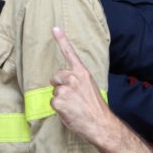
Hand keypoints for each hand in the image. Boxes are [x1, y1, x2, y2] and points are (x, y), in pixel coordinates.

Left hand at [49, 27, 112, 141]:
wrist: (99, 123)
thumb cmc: (95, 108)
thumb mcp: (90, 87)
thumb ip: (78, 81)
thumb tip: (65, 83)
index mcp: (82, 73)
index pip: (70, 53)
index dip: (62, 40)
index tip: (55, 28)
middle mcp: (73, 78)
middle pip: (55, 77)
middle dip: (59, 85)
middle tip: (71, 97)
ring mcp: (65, 89)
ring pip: (54, 92)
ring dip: (61, 99)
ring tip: (74, 107)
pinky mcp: (58, 101)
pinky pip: (53, 103)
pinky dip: (59, 109)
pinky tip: (70, 112)